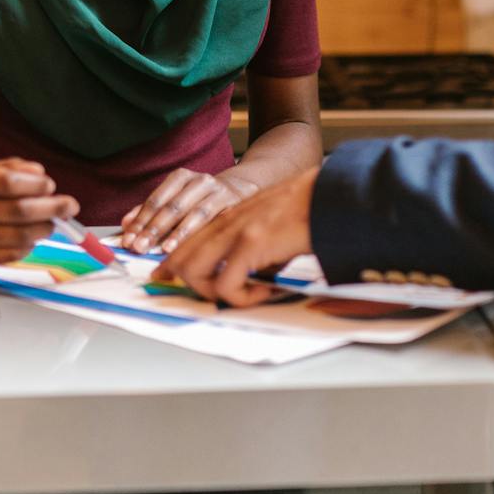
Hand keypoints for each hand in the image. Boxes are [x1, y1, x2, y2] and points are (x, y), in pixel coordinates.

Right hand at [0, 158, 77, 268]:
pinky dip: (28, 246)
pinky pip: (9, 255)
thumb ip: (7, 169)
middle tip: (69, 206)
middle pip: (18, 212)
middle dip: (52, 209)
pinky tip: (31, 237)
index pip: (8, 183)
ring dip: (44, 230)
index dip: (36, 185)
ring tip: (52, 222)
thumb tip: (40, 174)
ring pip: (18, 237)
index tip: (51, 186)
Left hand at [120, 168, 256, 254]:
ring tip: (164, 250)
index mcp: (181, 177)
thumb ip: (151, 210)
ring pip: (196, 213)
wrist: (242, 189)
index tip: (128, 239)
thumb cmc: (202, 199)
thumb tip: (126, 224)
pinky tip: (195, 248)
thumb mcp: (176, 198)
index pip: (156, 200)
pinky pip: (217, 222)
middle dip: (154, 229)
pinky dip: (204, 236)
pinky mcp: (236, 205)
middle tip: (139, 247)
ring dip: (178, 234)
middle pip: (173, 206)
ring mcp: (219, 192)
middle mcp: (200, 181)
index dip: (140, 221)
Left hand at [158, 167, 317, 305]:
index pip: (185, 240)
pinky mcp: (251, 244)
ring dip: (214, 293)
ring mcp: (235, 232)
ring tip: (244, 296)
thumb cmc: (306, 212)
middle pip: (182, 258)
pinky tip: (265, 292)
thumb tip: (249, 278)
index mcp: (228, 216)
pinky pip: (226, 286)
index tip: (165, 277)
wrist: (328, 195)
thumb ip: (250, 247)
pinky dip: (242, 298)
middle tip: (210, 298)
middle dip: (185, 283)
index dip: (171, 262)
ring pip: (194, 272)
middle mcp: (225, 222)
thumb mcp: (267, 225)